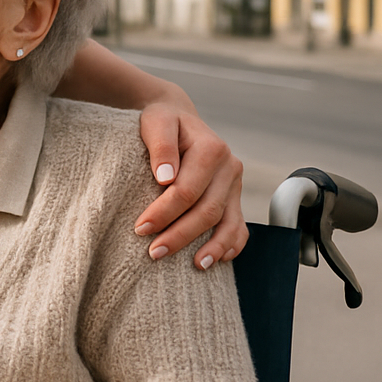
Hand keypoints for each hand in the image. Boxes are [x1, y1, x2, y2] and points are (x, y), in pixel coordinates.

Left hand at [135, 99, 247, 269]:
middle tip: (154, 253)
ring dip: (212, 247)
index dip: (163, 212)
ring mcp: (235, 183)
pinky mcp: (235, 195)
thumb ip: (161, 146)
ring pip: (228, 222)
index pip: (186, 190)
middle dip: (180, 235)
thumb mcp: (156, 123)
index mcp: (211, 149)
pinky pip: (240, 225)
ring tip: (195, 266)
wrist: (176, 115)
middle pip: (207, 210)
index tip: (141, 229)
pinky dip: (232, 244)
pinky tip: (219, 259)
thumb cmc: (161, 121)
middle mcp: (230, 166)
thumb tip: (165, 178)